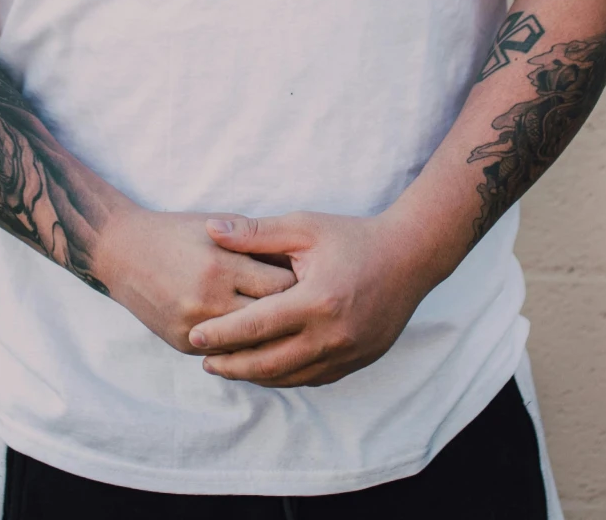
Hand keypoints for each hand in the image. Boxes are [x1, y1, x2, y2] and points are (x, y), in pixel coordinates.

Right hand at [93, 206, 297, 354]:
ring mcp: (194, 328)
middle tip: (314, 311)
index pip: (281, 287)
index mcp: (220, 266)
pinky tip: (265, 339)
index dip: (304, 284)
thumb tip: (300, 262)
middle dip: (294, 315)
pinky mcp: (183, 344)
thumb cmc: (176, 233)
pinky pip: (228, 353)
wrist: (121, 253)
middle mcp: (207, 301)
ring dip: (274, 337)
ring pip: (252, 345)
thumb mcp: (216, 226)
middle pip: (271, 320)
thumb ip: (256, 243)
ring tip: (295, 327)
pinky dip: (247, 347)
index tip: (318, 282)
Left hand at [188, 210, 439, 387]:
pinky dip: (283, 377)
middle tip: (204, 361)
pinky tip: (264, 369)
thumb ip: (257, 233)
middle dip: (232, 365)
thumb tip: (211, 229)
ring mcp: (347, 353)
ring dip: (254, 376)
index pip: (257, 326)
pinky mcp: (356, 362)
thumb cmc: (353, 237)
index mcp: (316, 300)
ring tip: (227, 367)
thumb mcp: (305, 227)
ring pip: (289, 377)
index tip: (194, 336)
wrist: (411, 257)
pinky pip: (311, 378)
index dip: (222, 334)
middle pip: (268, 363)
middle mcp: (332, 334)